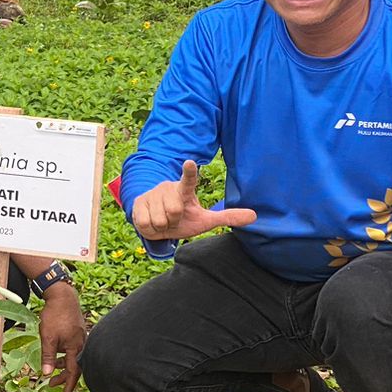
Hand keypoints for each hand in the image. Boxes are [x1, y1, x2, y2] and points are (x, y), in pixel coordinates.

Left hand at [38, 284, 84, 391]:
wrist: (62, 296)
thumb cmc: (55, 316)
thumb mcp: (47, 337)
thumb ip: (48, 356)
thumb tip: (46, 373)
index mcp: (75, 348)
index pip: (73, 371)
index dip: (68, 384)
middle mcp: (82, 344)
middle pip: (75, 366)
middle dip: (64, 377)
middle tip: (53, 384)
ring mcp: (81, 338)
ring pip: (74, 357)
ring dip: (63, 365)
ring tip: (52, 368)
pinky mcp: (78, 332)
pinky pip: (74, 349)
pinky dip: (66, 355)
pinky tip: (57, 352)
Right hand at [131, 159, 256, 241]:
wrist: (155, 223)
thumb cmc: (183, 218)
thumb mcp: (204, 219)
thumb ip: (227, 216)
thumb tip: (254, 216)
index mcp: (184, 190)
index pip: (189, 179)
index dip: (189, 172)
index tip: (190, 163)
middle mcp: (167, 188)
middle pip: (174, 210)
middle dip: (174, 221)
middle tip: (173, 218)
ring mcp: (151, 195)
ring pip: (160, 218)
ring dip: (162, 226)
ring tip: (162, 220)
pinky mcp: (137, 204)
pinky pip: (146, 222)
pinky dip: (150, 228)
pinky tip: (151, 222)